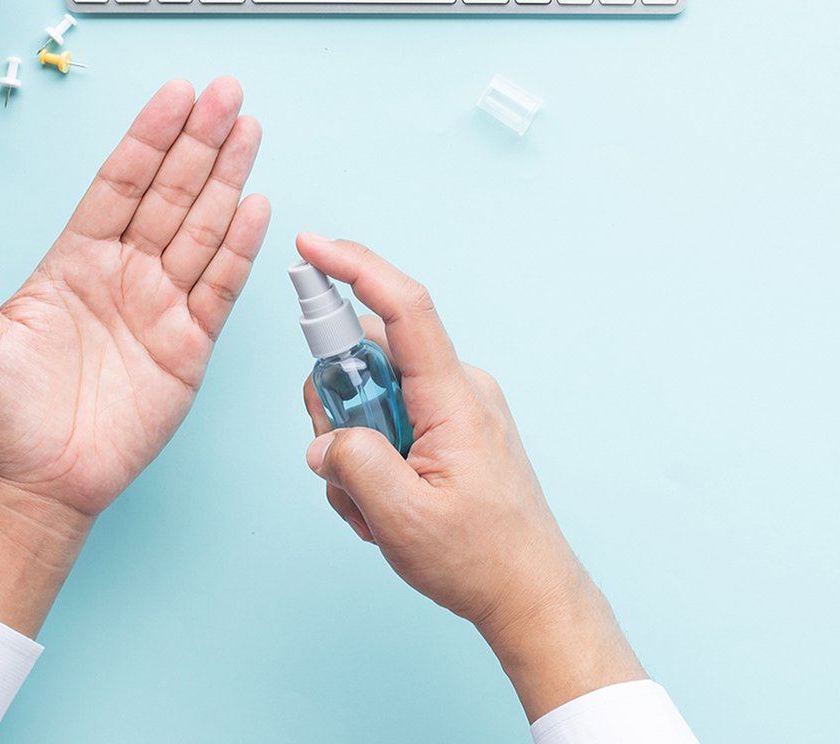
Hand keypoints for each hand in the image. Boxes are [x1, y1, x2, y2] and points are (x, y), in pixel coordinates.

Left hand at [0, 78, 269, 634]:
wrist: (41, 482)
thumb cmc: (2, 414)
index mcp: (77, 259)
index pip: (121, 182)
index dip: (150, 137)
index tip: (175, 94)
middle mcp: (126, 270)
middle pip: (172, 192)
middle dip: (200, 141)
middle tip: (227, 94)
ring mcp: (162, 303)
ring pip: (203, 227)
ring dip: (228, 177)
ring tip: (248, 130)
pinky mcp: (191, 342)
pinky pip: (221, 285)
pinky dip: (240, 247)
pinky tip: (255, 204)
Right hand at [296, 233, 643, 721]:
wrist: (530, 593)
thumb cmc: (480, 558)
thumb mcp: (400, 518)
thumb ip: (351, 462)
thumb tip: (324, 438)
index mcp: (453, 397)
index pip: (404, 308)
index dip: (354, 266)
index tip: (309, 245)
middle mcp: (457, 386)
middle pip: (369, 355)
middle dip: (337, 405)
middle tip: (344, 468)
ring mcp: (454, 405)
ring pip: (372, 392)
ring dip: (354, 444)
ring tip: (374, 506)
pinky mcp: (449, 424)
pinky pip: (391, 416)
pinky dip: (373, 455)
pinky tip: (385, 505)